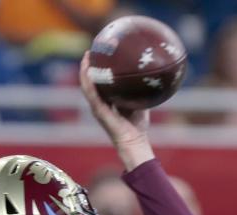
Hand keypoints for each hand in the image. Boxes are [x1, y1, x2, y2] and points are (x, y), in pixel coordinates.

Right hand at [78, 52, 153, 170]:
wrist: (134, 142)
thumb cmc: (138, 126)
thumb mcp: (140, 103)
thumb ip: (141, 91)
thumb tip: (152, 77)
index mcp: (107, 100)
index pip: (99, 81)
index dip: (97, 68)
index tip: (100, 53)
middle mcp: (100, 102)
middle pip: (89, 80)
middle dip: (88, 65)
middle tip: (90, 50)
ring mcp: (97, 107)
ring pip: (86, 85)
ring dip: (84, 70)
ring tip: (87, 56)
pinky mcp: (99, 111)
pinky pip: (91, 94)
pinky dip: (89, 82)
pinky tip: (89, 71)